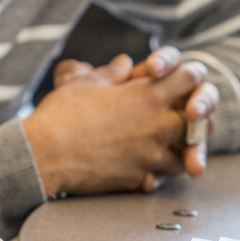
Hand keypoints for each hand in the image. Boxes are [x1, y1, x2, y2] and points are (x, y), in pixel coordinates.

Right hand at [28, 47, 218, 196]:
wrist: (44, 154)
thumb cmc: (61, 115)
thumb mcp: (86, 83)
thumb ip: (113, 73)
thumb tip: (124, 63)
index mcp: (148, 95)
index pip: (190, 78)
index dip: (188, 75)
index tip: (180, 80)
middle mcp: (157, 125)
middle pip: (195, 120)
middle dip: (187, 117)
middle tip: (175, 115)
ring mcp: (151, 154)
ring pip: (182, 154)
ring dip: (175, 149)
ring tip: (158, 145)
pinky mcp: (139, 177)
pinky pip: (159, 176)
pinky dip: (155, 172)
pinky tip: (142, 167)